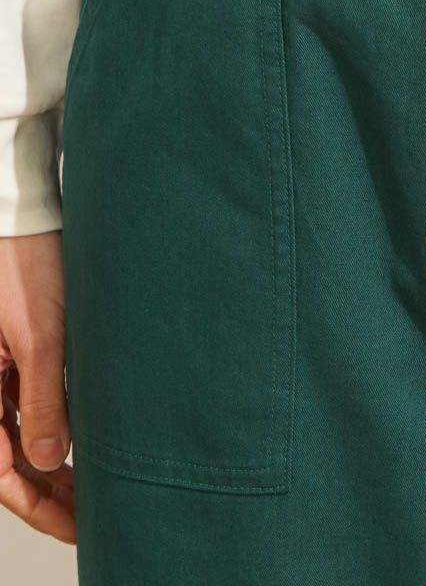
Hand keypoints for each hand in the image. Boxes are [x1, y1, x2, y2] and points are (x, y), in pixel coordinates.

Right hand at [0, 231, 74, 543]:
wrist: (27, 216)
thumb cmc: (26, 264)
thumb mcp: (40, 336)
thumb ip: (44, 398)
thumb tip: (52, 460)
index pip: (2, 471)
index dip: (39, 505)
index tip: (77, 527)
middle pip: (14, 457)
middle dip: (52, 493)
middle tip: (94, 518)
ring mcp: (2, 369)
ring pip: (27, 432)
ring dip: (59, 463)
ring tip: (98, 488)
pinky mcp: (22, 350)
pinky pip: (36, 401)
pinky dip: (61, 425)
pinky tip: (89, 440)